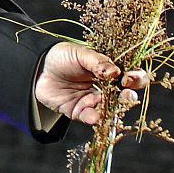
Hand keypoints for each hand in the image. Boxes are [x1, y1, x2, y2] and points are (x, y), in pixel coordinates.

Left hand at [34, 42, 149, 126]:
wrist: (37, 68)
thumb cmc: (61, 56)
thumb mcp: (80, 54)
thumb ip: (97, 62)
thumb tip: (115, 72)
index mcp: (109, 71)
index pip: (130, 76)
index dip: (136, 78)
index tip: (131, 78)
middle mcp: (105, 88)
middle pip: (125, 96)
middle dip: (129, 97)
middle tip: (128, 94)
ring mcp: (94, 101)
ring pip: (110, 110)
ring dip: (114, 110)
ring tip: (115, 106)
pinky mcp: (81, 112)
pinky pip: (91, 118)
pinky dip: (94, 118)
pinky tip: (94, 115)